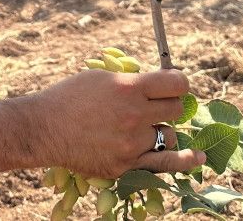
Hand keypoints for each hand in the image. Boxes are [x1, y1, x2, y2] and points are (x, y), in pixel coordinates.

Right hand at [35, 68, 204, 178]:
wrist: (45, 128)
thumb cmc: (69, 97)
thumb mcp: (101, 77)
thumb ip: (132, 81)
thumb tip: (160, 83)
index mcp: (129, 88)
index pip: (175, 84)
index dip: (178, 82)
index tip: (175, 84)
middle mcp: (134, 115)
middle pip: (175, 109)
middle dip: (170, 104)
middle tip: (158, 104)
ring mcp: (132, 143)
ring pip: (169, 136)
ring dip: (162, 130)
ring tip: (144, 127)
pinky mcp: (126, 165)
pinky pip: (163, 164)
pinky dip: (182, 160)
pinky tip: (197, 159)